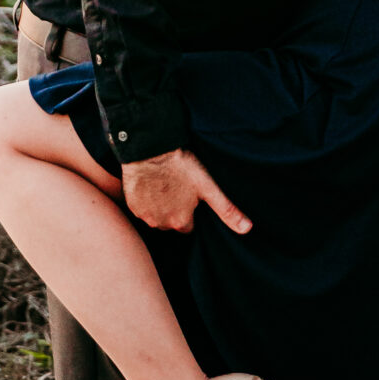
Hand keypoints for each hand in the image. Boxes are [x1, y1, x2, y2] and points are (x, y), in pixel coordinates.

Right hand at [121, 147, 251, 235]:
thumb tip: (247, 229)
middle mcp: (160, 224)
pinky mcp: (131, 205)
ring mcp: (144, 215)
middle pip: (170, 222)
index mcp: (180, 222)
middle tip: (177, 187)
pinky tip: (151, 185)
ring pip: (155, 216)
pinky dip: (145, 200)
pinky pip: (141, 208)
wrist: (151, 150)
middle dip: (174, 209)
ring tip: (164, 185)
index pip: (188, 225)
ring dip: (159, 206)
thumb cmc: (182, 166)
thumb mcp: (208, 187)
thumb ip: (227, 210)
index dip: (189, 210)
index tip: (189, 195)